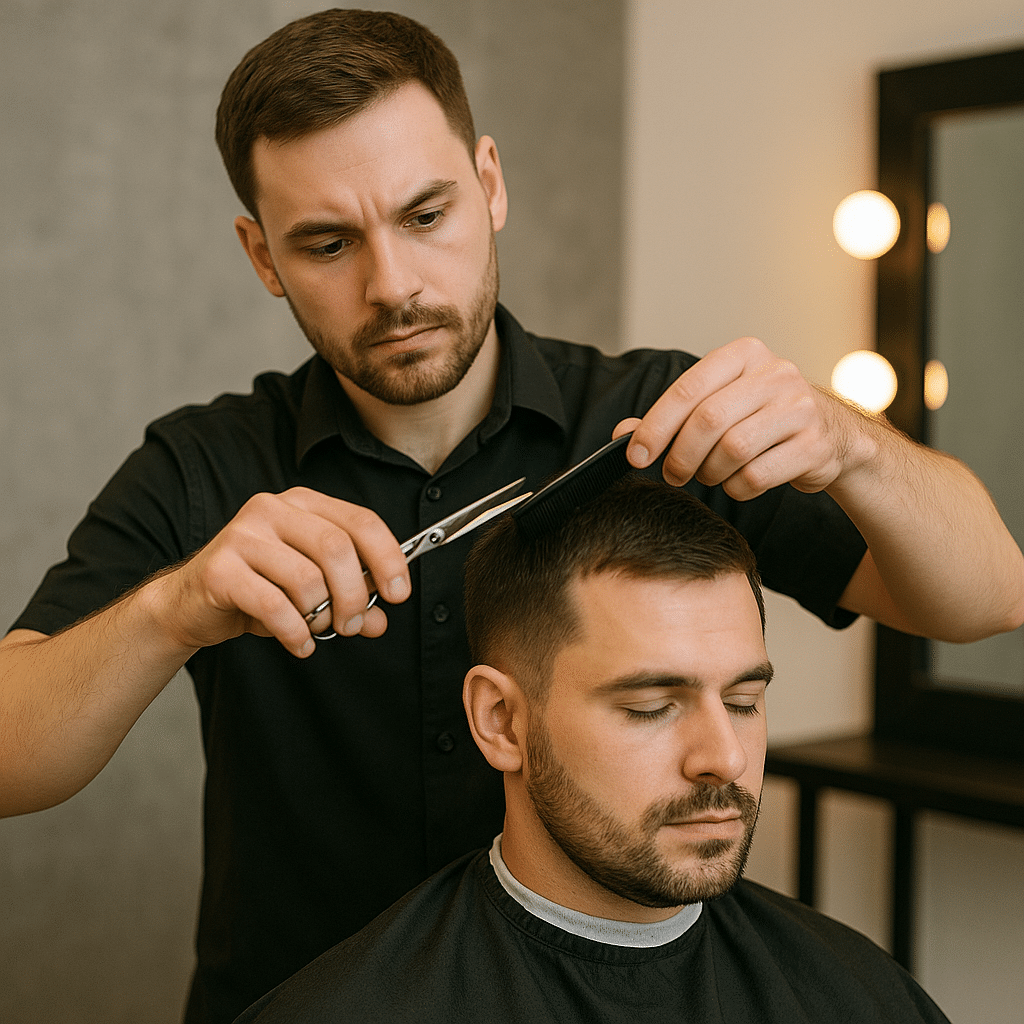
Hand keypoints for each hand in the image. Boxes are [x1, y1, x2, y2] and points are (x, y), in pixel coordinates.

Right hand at [151, 488, 410, 657]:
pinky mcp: (219, 569)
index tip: (399, 593)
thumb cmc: (258, 589)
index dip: (388, 558)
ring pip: (307, 580)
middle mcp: (272, 509)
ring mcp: (242, 535)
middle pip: (337, 549)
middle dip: (354, 595)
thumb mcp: (311, 590)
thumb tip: (379, 620)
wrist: (190, 604)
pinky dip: (295, 632)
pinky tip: (299, 643)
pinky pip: (274, 605)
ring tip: (316, 630)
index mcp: (302, 504)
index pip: (361, 521)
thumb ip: (349, 599)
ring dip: (321, 617)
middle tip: (352, 624)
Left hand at [614, 337, 859, 499]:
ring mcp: (800, 408)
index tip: (636, 455)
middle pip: (708, 421)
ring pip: (732, 450)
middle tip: (673, 474)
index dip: (655, 426)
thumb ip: (672, 417)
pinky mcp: (815, 445)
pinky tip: (739, 481)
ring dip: (710, 473)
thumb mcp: (719, 404)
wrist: (833, 436)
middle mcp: (775, 374)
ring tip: (710, 474)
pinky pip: (756, 475)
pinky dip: (737, 487)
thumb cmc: (762, 418)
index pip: (688, 390)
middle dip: (681, 456)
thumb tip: (624, 434)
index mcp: (744, 355)